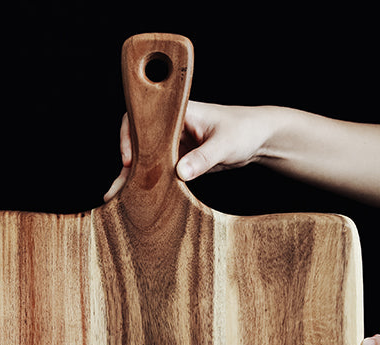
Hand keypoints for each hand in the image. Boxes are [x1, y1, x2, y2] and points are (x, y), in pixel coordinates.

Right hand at [104, 101, 267, 200]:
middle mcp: (172, 126)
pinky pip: (160, 170)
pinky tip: (142, 198)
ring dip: (136, 176)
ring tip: (121, 197)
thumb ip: (203, 158)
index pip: (143, 116)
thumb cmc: (245, 130)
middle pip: (140, 141)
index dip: (130, 135)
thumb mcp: (224, 144)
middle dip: (128, 164)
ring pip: (148, 158)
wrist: (261, 138)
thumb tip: (180, 173)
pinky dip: (151, 183)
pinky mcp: (181, 159)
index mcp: (179, 112)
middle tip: (118, 188)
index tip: (130, 158)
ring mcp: (175, 143)